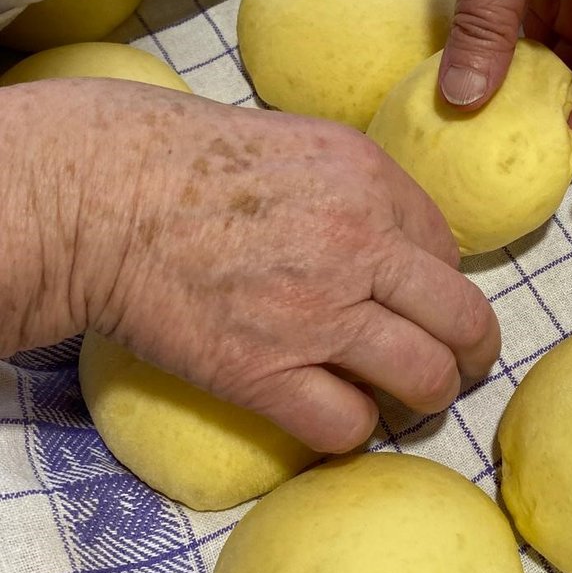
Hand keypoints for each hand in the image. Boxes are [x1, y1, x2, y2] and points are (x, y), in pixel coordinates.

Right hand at [6, 80, 499, 452]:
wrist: (97, 198)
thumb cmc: (179, 159)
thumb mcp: (296, 143)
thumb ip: (357, 189)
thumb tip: (395, 242)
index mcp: (370, 181)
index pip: (449, 251)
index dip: (441, 285)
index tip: (424, 303)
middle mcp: (360, 247)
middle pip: (462, 319)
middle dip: (472, 352)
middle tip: (461, 366)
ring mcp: (317, 314)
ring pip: (424, 379)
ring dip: (426, 398)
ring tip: (409, 402)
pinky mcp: (265, 373)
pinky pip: (348, 426)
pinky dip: (352, 429)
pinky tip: (336, 415)